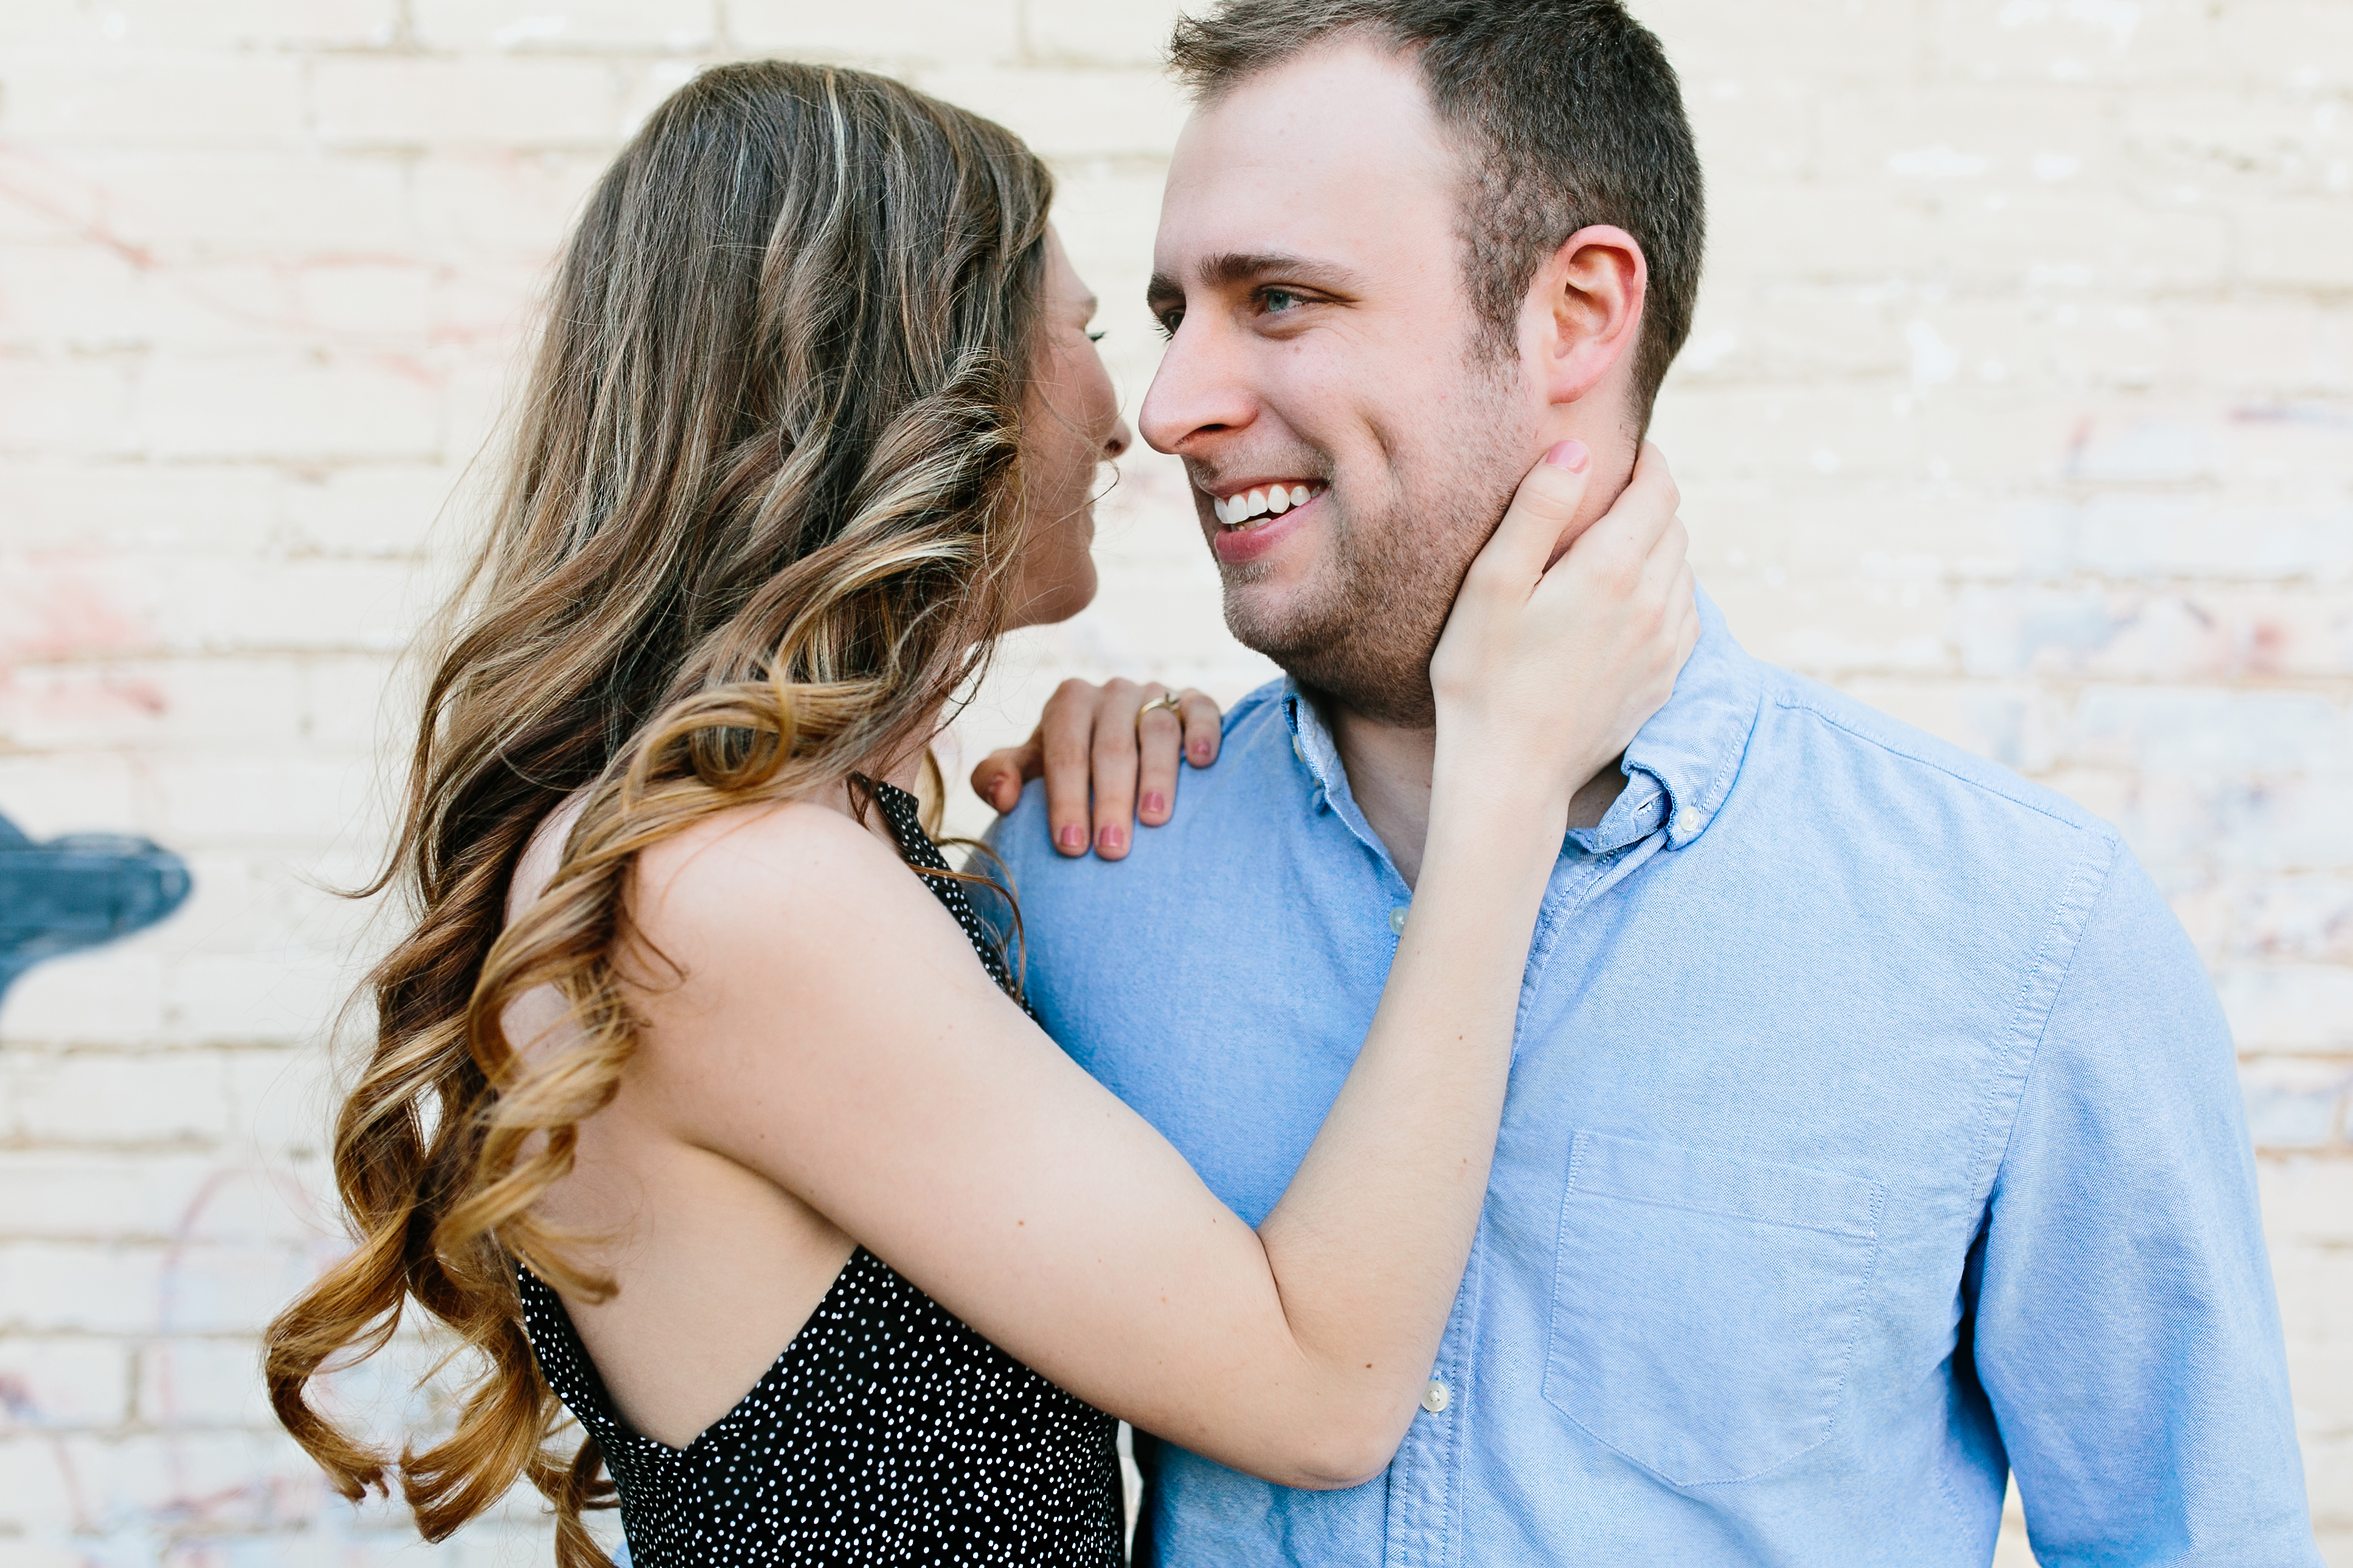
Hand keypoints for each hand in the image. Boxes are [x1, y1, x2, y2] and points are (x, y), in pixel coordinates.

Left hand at [970, 680, 1224, 857]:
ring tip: (1153, 820)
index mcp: (1068, 703)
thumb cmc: (1070, 768)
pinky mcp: (1194, 701)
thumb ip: (997, 777)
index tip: (1071, 847)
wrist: (1121, 746)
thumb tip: (1003, 796)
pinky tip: (1202, 764)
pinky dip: (1203, 733)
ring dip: (1156, 776)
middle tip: (1111, 850)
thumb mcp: (1030, 770)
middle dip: (1109, 800)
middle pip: (1111, 746)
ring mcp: (1155, 693)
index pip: (1065, 750)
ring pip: (1157, 730)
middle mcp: (1111, 693)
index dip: (1066, 799)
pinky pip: (1202, 709)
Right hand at [1429, 439, 1697, 811]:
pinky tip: (1629, 605)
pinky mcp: (1665, 681)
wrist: (1509, 773)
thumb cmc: (1483, 678)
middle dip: (1649, 503)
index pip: (1658, 488)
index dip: (1646, 460)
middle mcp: (1655, 603)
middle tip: (1608, 500)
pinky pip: (1686, 617)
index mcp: (1613, 568)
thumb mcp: (1491, 585)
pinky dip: (1667, 595)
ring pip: (1684, 570)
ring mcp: (1666, 646)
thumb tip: (1577, 449)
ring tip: (1614, 551)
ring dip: (1658, 549)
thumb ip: (1536, 510)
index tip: (1623, 454)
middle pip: (1675, 525)